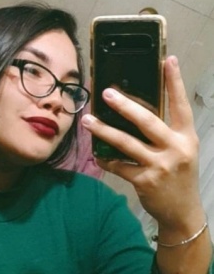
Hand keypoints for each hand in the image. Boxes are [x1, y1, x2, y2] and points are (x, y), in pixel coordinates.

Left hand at [81, 56, 203, 230]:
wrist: (183, 213)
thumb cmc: (179, 176)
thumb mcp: (181, 151)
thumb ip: (165, 132)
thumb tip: (135, 110)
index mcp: (186, 137)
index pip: (181, 105)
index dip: (175, 82)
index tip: (167, 60)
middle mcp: (176, 149)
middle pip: (147, 121)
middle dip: (125, 106)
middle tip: (106, 92)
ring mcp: (160, 165)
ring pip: (126, 143)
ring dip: (104, 130)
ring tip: (87, 120)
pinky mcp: (145, 181)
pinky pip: (119, 166)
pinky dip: (106, 159)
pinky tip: (95, 153)